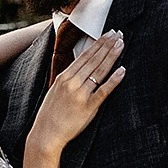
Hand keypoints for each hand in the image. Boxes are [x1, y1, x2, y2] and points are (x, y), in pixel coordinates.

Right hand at [27, 30, 124, 154]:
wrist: (46, 134)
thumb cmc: (51, 114)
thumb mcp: (56, 90)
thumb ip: (69, 79)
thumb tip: (82, 68)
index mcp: (64, 77)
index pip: (85, 56)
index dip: (98, 44)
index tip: (107, 35)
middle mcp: (72, 83)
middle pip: (93, 59)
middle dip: (107, 45)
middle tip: (118, 34)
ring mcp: (81, 94)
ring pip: (99, 71)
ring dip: (112, 56)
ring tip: (121, 44)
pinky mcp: (89, 107)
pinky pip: (104, 90)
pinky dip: (114, 79)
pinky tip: (122, 70)